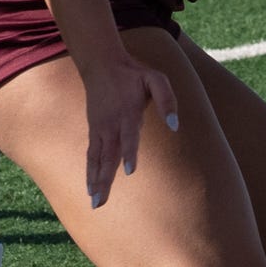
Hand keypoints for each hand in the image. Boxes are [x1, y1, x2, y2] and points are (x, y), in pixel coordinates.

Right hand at [77, 44, 179, 209]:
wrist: (101, 64)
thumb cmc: (133, 74)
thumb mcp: (155, 78)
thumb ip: (167, 99)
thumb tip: (175, 125)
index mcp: (127, 112)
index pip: (128, 136)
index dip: (128, 152)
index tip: (129, 171)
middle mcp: (111, 124)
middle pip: (107, 155)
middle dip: (105, 179)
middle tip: (102, 201)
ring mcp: (100, 128)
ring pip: (96, 159)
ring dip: (95, 180)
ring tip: (95, 202)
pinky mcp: (94, 130)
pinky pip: (91, 154)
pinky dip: (89, 171)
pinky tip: (90, 188)